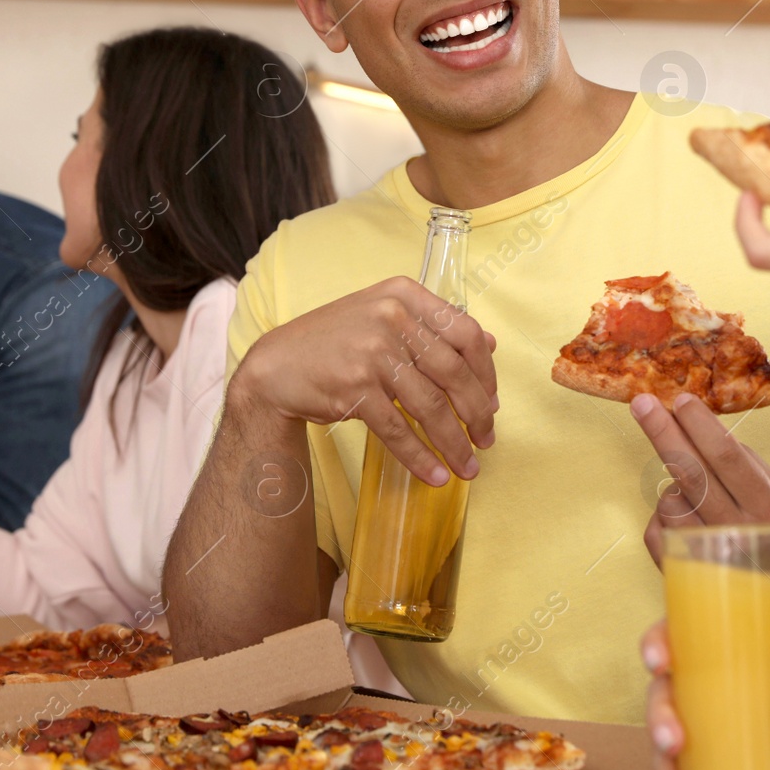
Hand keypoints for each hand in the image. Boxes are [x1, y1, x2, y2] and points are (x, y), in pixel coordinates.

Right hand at [236, 277, 497, 484]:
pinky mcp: (354, 387)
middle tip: (487, 440)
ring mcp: (371, 351)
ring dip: (454, 443)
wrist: (277, 366)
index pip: (465, 333)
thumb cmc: (336, 342)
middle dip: (477, 414)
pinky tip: (435, 475)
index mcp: (404, 295)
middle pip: (453, 374)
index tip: (492, 401)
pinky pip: (399, 429)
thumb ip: (433, 327)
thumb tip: (490, 343)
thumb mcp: (384, 317)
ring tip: (468, 467)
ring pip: (430, 406)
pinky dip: (420, 457)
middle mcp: (391, 318)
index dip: (486, 373)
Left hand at [632, 392, 769, 565]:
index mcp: (768, 505)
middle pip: (691, 474)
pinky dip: (662, 516)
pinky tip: (684, 515)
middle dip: (663, 434)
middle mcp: (740, 533)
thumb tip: (684, 418)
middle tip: (642, 403)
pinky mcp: (688, 573)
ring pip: (669, 502)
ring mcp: (712, 557)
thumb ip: (734, 457)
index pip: (726, 457)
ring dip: (673, 487)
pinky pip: (654, 531)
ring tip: (697, 496)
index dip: (700, 425)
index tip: (680, 399)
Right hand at [643, 619, 769, 769]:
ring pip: (665, 747)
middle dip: (658, 719)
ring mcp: (706, 741)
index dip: (657, 642)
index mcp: (726, 665)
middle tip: (674, 742)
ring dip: (661, 769)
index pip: (680, 640)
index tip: (660, 661)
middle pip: (663, 698)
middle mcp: (705, 700)